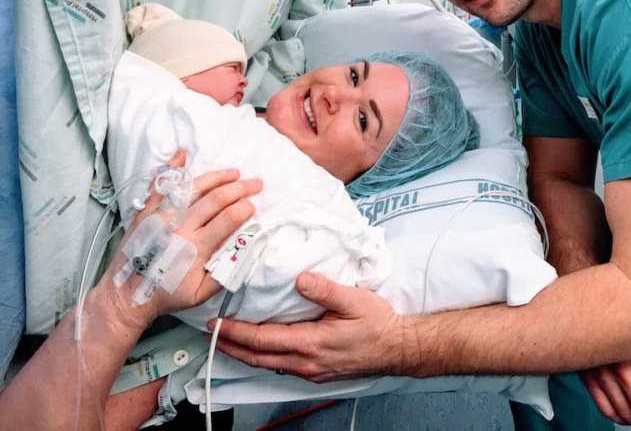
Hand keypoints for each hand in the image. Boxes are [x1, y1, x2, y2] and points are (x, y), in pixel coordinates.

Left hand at [99, 152, 260, 325]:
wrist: (126, 295)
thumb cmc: (165, 295)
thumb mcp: (201, 294)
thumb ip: (225, 273)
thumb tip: (245, 251)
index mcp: (196, 248)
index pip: (228, 219)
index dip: (245, 208)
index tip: (254, 206)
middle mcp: (179, 227)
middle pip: (216, 198)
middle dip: (240, 188)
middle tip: (256, 183)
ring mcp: (160, 216)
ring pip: (192, 187)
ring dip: (216, 177)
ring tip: (233, 173)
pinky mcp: (145, 212)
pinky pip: (160, 186)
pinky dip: (171, 169)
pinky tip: (183, 156)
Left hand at [213, 272, 412, 381]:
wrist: (398, 348)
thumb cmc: (379, 324)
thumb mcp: (354, 300)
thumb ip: (325, 290)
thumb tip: (299, 279)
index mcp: (311, 343)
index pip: (262, 339)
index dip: (236, 332)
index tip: (216, 324)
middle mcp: (306, 362)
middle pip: (257, 358)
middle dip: (230, 347)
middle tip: (210, 336)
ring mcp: (311, 371)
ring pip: (268, 365)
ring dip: (245, 353)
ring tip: (229, 342)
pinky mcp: (317, 373)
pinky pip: (282, 367)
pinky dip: (264, 358)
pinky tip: (262, 348)